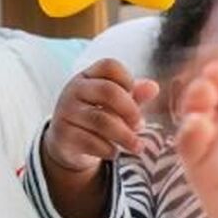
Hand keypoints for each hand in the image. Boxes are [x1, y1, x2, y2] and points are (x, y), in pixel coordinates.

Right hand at [42, 58, 160, 176]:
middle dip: (131, 110)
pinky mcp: (63, 135)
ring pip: (101, 120)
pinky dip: (109, 149)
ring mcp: (66, 112)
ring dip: (125, 136)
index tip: (133, 95)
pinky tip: (113, 151)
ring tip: (137, 146)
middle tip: (140, 126)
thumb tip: (154, 87)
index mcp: (88, 77)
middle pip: (108, 91)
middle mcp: (74, 90)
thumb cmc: (97, 116)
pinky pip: (92, 142)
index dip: (127, 79)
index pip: (109, 66)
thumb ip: (135, 95)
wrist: (67, 143)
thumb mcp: (115, 103)